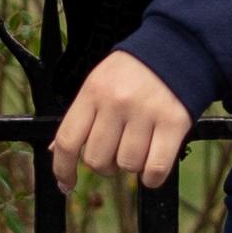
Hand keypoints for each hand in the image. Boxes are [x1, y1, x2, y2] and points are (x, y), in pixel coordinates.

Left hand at [50, 48, 192, 194]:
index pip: (67, 140)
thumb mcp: (98, 83)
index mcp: (92, 91)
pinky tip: (153, 162)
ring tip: (139, 145)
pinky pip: (155, 170)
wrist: (175, 49)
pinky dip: (152, 176)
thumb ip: (80, 117)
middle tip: (117, 148)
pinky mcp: (173, 123)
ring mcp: (145, 113)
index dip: (62, 169)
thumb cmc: (132, 72)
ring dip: (131, 165)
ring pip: (127, 166)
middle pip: (97, 160)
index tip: (66, 184)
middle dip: (105, 163)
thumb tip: (56, 152)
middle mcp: (116, 102)